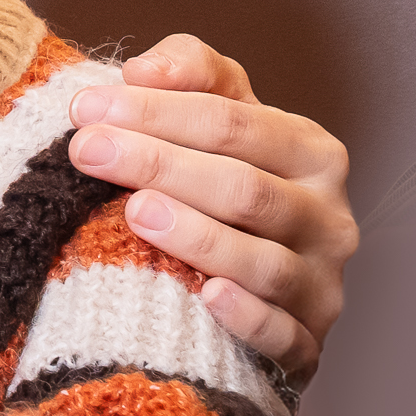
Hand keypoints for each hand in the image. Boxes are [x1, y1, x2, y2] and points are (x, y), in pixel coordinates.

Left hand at [66, 35, 356, 380]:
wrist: (254, 289)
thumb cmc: (221, 186)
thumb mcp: (216, 117)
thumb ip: (190, 74)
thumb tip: (144, 69)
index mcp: (312, 153)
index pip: (233, 122)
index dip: (157, 111)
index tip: (86, 109)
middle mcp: (329, 219)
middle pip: (244, 187)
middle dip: (160, 163)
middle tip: (87, 152)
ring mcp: (322, 286)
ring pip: (265, 263)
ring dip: (199, 237)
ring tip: (136, 212)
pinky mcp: (308, 346)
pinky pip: (284, 335)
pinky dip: (248, 317)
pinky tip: (207, 296)